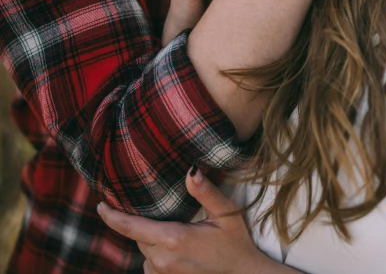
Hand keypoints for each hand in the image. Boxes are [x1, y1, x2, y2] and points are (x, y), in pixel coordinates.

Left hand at [97, 168, 270, 273]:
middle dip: (144, 224)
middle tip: (164, 213)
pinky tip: (176, 250)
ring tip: (174, 232)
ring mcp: (163, 273)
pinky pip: (151, 265)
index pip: (130, 226)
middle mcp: (162, 259)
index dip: (111, 215)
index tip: (101, 204)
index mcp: (173, 239)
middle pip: (138, 237)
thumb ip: (206, 192)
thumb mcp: (226, 214)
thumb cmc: (236, 243)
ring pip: (144, 252)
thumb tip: (191, 170)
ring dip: (152, 241)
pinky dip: (157, 256)